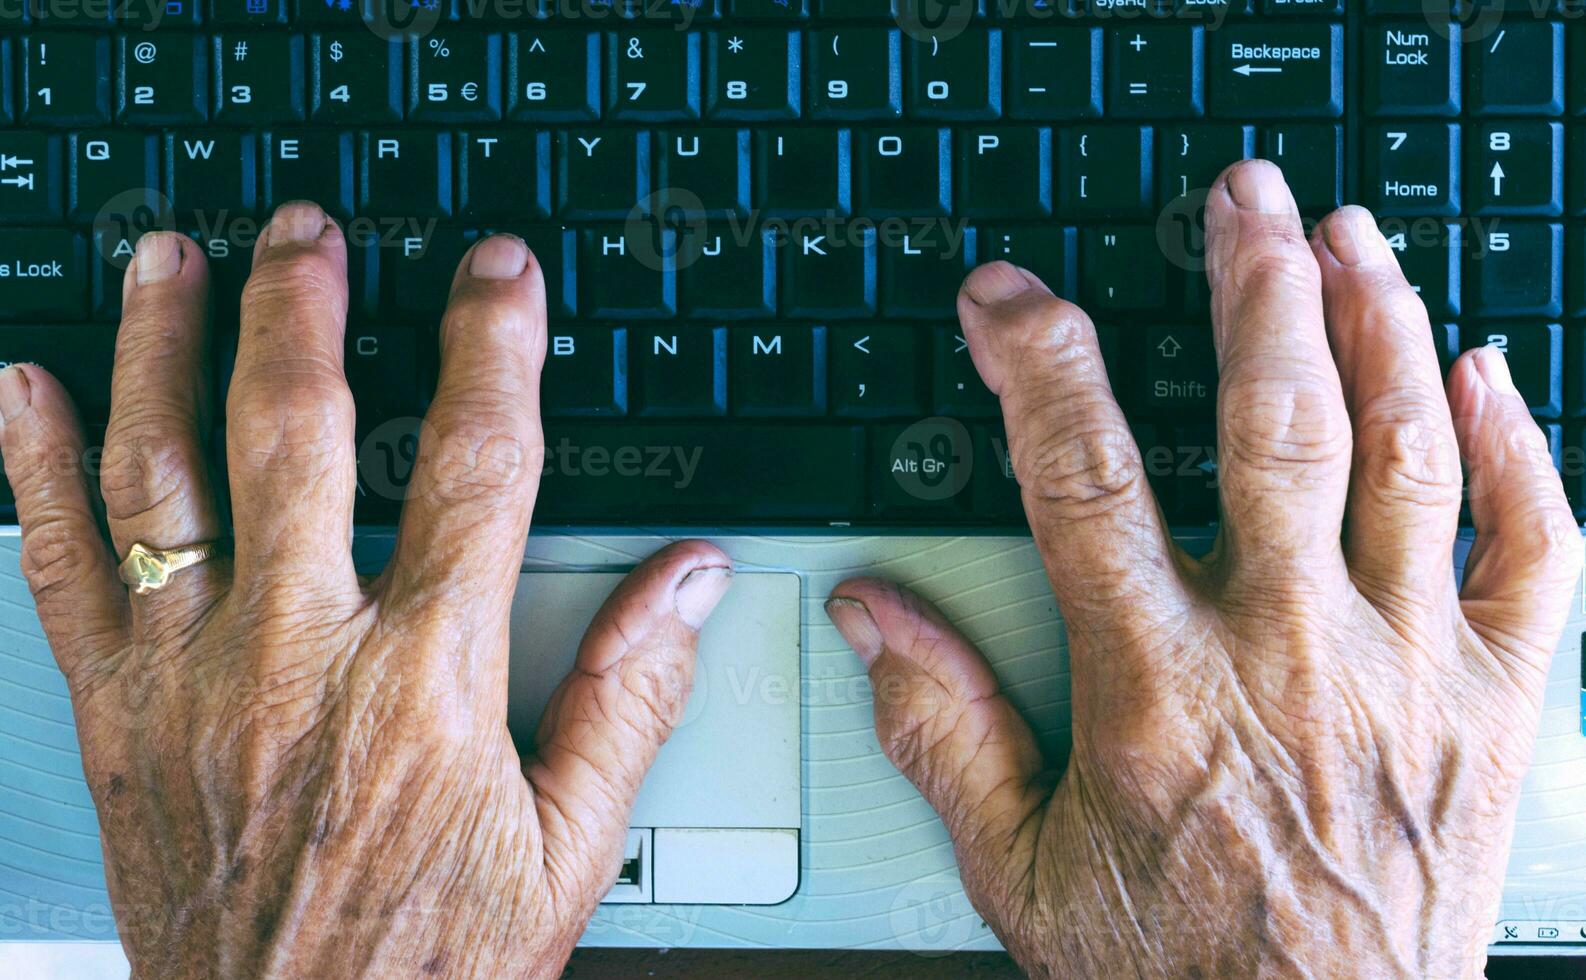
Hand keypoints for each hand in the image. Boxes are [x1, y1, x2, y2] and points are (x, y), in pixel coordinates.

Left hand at [0, 203, 732, 976]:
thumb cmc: (430, 966)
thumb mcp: (568, 849)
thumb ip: (631, 697)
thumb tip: (689, 583)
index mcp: (426, 679)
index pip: (477, 466)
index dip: (492, 350)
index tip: (496, 277)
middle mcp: (298, 656)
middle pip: (297, 431)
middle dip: (305, 308)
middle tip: (307, 232)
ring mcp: (190, 679)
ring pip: (163, 472)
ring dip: (161, 347)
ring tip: (168, 256)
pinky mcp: (116, 716)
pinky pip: (61, 570)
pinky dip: (35, 469)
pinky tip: (24, 388)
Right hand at [827, 162, 1579, 977]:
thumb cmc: (1178, 970)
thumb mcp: (1019, 868)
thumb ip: (940, 729)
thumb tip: (871, 619)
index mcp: (1161, 687)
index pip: (1084, 478)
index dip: (1038, 367)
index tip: (1007, 299)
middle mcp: (1292, 654)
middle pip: (1277, 425)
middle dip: (1254, 289)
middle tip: (1241, 200)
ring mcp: (1410, 668)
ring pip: (1406, 454)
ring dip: (1377, 327)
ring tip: (1349, 238)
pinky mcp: (1496, 701)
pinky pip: (1534, 549)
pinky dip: (1518, 448)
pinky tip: (1482, 371)